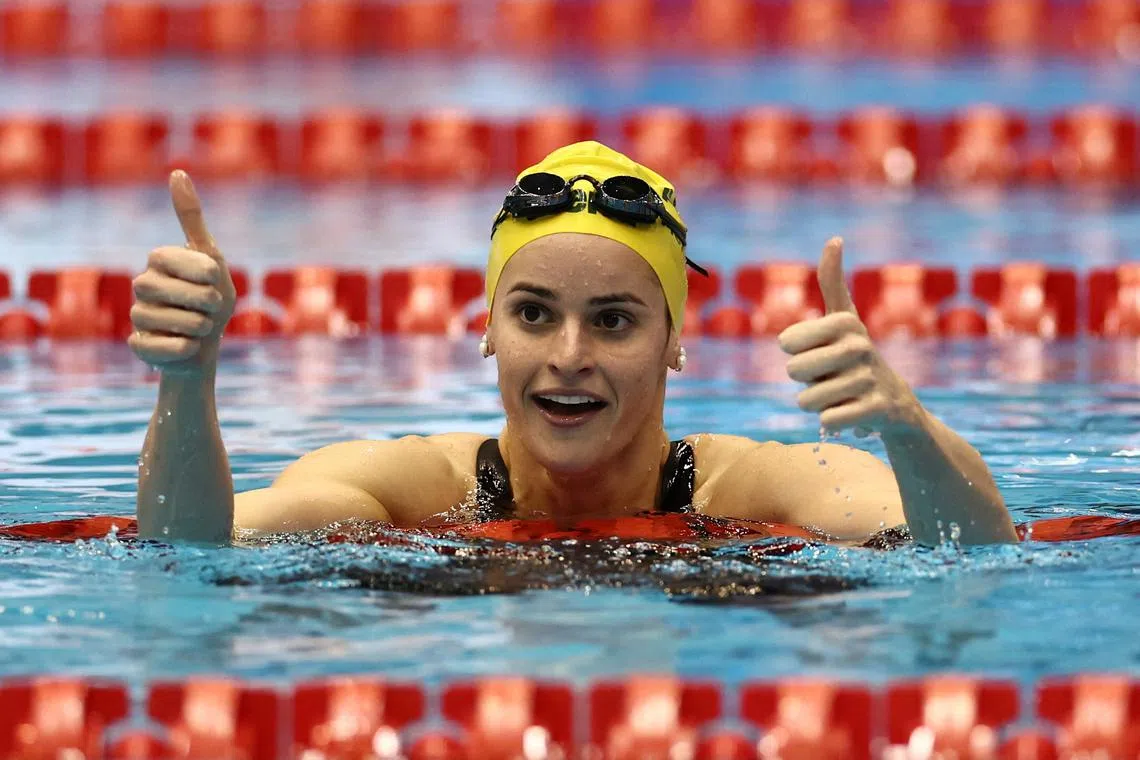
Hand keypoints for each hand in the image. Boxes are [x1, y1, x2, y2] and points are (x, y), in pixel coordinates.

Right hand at [128, 171, 236, 373]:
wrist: (207, 344)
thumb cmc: (211, 299)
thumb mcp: (212, 257)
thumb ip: (191, 218)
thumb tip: (176, 170)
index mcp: (159, 260)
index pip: (186, 262)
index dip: (209, 276)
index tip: (214, 281)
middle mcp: (142, 284)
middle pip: (182, 294)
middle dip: (208, 303)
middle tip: (209, 308)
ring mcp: (137, 315)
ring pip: (174, 322)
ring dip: (199, 327)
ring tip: (199, 327)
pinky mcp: (138, 344)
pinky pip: (161, 348)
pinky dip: (184, 349)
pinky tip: (186, 345)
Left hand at [778, 237, 923, 436]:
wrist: (892, 403)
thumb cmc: (852, 356)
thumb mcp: (843, 317)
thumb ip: (832, 280)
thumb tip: (835, 238)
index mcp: (845, 321)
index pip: (787, 342)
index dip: (794, 352)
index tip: (816, 349)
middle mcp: (860, 345)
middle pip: (794, 371)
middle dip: (804, 381)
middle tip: (828, 376)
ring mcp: (869, 377)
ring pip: (807, 400)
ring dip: (815, 402)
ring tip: (839, 394)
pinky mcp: (876, 409)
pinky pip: (828, 420)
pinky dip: (831, 421)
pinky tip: (850, 412)